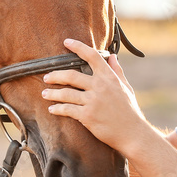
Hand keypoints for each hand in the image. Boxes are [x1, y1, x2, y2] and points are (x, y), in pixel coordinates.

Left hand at [42, 38, 147, 154]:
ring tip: (45, 93)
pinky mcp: (87, 116)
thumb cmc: (130, 110)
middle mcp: (100, 87)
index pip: (92, 56)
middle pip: (71, 75)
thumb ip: (117, 71)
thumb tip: (113, 56)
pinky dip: (57, 109)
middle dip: (56, 75)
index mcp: (109, 77)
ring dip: (52, 93)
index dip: (78, 47)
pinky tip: (52, 109)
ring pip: (66, 93)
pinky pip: (67, 110)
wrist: (132, 133)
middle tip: (47, 77)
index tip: (67, 42)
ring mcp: (93, 101)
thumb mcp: (126, 87)